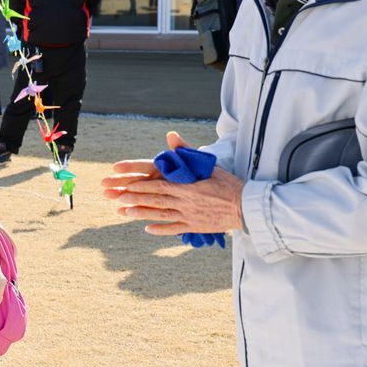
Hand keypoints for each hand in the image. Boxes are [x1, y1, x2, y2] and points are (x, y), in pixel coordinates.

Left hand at [101, 132, 244, 234]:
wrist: (247, 207)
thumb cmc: (229, 183)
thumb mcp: (208, 165)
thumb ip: (187, 151)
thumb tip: (171, 136)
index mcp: (188, 187)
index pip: (160, 187)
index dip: (142, 187)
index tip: (127, 185)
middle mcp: (186, 203)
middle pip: (157, 201)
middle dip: (137, 199)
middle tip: (119, 198)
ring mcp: (190, 217)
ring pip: (162, 216)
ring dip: (143, 215)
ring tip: (126, 213)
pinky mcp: (195, 227)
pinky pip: (174, 229)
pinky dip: (160, 230)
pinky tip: (148, 229)